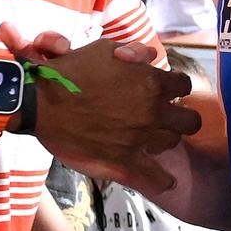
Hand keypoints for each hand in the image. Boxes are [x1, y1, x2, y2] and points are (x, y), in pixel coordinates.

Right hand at [0, 28, 200, 191]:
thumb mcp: (103, 50)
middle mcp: (152, 111)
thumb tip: (151, 56)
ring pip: (172, 143)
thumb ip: (133, 52)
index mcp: (151, 82)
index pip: (184, 85)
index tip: (166, 90)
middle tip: (166, 117)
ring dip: (166, 139)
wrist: (42, 102)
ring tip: (155, 139)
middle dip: (180, 117)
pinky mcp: (123, 160)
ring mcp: (139, 138)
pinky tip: (166, 181)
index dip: (175, 86)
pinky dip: (162, 179)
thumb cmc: (72, 72)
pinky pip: (154, 176)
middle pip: (188, 121)